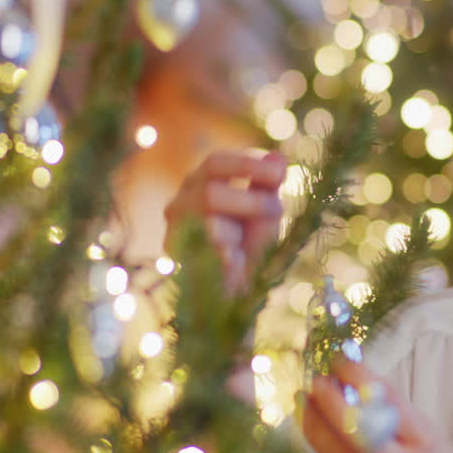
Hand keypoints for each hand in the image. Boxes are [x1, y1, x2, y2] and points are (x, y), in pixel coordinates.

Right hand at [164, 149, 286, 292]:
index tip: (279, 174)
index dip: (247, 163)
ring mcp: (173, 228)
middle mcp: (180, 202)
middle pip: (210, 184)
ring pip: (206, 207)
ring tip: (250, 240)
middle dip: (251, 198)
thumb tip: (278, 157)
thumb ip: (267, 185)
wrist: (235, 296)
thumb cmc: (249, 250)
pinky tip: (234, 258)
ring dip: (241, 223)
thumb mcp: (265, 213)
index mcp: (198, 185)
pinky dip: (228, 250)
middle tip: (277, 210)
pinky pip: (205, 242)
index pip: (216, 161)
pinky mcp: (175, 254)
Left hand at [302, 357, 452, 452]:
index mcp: (424, 440)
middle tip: (314, 381)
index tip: (339, 360)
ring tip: (304, 402)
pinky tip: (314, 430)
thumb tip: (349, 380)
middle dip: (327, 402)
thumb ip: (391, 411)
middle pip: (355, 432)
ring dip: (315, 425)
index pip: (386, 400)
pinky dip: (322, 448)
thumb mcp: (428, 431)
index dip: (357, 376)